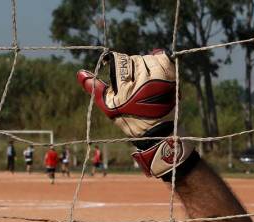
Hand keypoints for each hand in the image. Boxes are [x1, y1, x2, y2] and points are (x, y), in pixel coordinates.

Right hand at [77, 50, 194, 178]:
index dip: (115, 62)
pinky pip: (163, 58)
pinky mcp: (172, 78)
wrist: (157, 132)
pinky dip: (157, 61)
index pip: (119, 60)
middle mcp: (145, 80)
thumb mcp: (109, 107)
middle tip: (130, 78)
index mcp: (127, 87)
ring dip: (144, 63)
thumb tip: (80, 73)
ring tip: (142, 76)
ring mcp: (161, 78)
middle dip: (130, 66)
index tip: (115, 67)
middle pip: (135, 59)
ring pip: (148, 57)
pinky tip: (154, 71)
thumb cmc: (130, 120)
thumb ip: (95, 89)